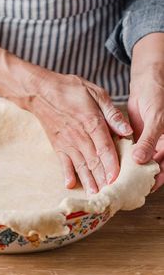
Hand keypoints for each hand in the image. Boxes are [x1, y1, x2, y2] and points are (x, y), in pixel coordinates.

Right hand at [23, 69, 131, 194]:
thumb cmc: (69, 89)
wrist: (40, 91)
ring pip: (81, 166)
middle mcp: (79, 136)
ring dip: (89, 181)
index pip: (105, 148)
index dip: (112, 165)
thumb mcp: (95, 93)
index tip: (117, 179)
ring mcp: (67, 143)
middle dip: (103, 179)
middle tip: (110, 194)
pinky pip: (63, 162)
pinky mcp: (57, 145)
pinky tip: (70, 185)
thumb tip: (126, 130)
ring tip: (95, 195)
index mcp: (91, 122)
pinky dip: (66, 174)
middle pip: (94, 161)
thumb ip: (111, 113)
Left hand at [129, 33, 163, 191]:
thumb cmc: (158, 99)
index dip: (157, 179)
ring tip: (119, 180)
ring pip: (140, 161)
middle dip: (140, 178)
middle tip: (127, 189)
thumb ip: (149, 140)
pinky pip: (131, 151)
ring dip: (131, 170)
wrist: (147, 85)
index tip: (145, 189)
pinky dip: (125, 157)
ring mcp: (147, 143)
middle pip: (151, 168)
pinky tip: (115, 164)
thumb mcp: (156, 120)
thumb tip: (140, 160)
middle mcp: (160, 147)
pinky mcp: (136, 139)